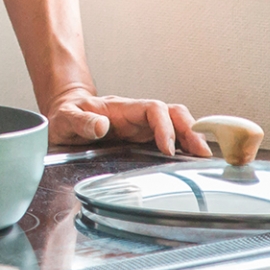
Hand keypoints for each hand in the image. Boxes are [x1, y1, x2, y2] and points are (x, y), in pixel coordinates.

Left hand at [47, 90, 211, 157]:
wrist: (65, 115)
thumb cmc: (66, 115)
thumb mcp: (65, 118)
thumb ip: (81, 122)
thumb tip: (101, 126)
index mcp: (121, 109)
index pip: (153, 109)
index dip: (164, 126)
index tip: (167, 149)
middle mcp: (137, 116)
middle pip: (173, 114)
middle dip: (190, 130)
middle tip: (202, 153)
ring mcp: (142, 127)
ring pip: (176, 124)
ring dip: (192, 138)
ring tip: (204, 158)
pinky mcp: (143, 138)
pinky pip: (170, 138)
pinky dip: (184, 146)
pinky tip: (192, 160)